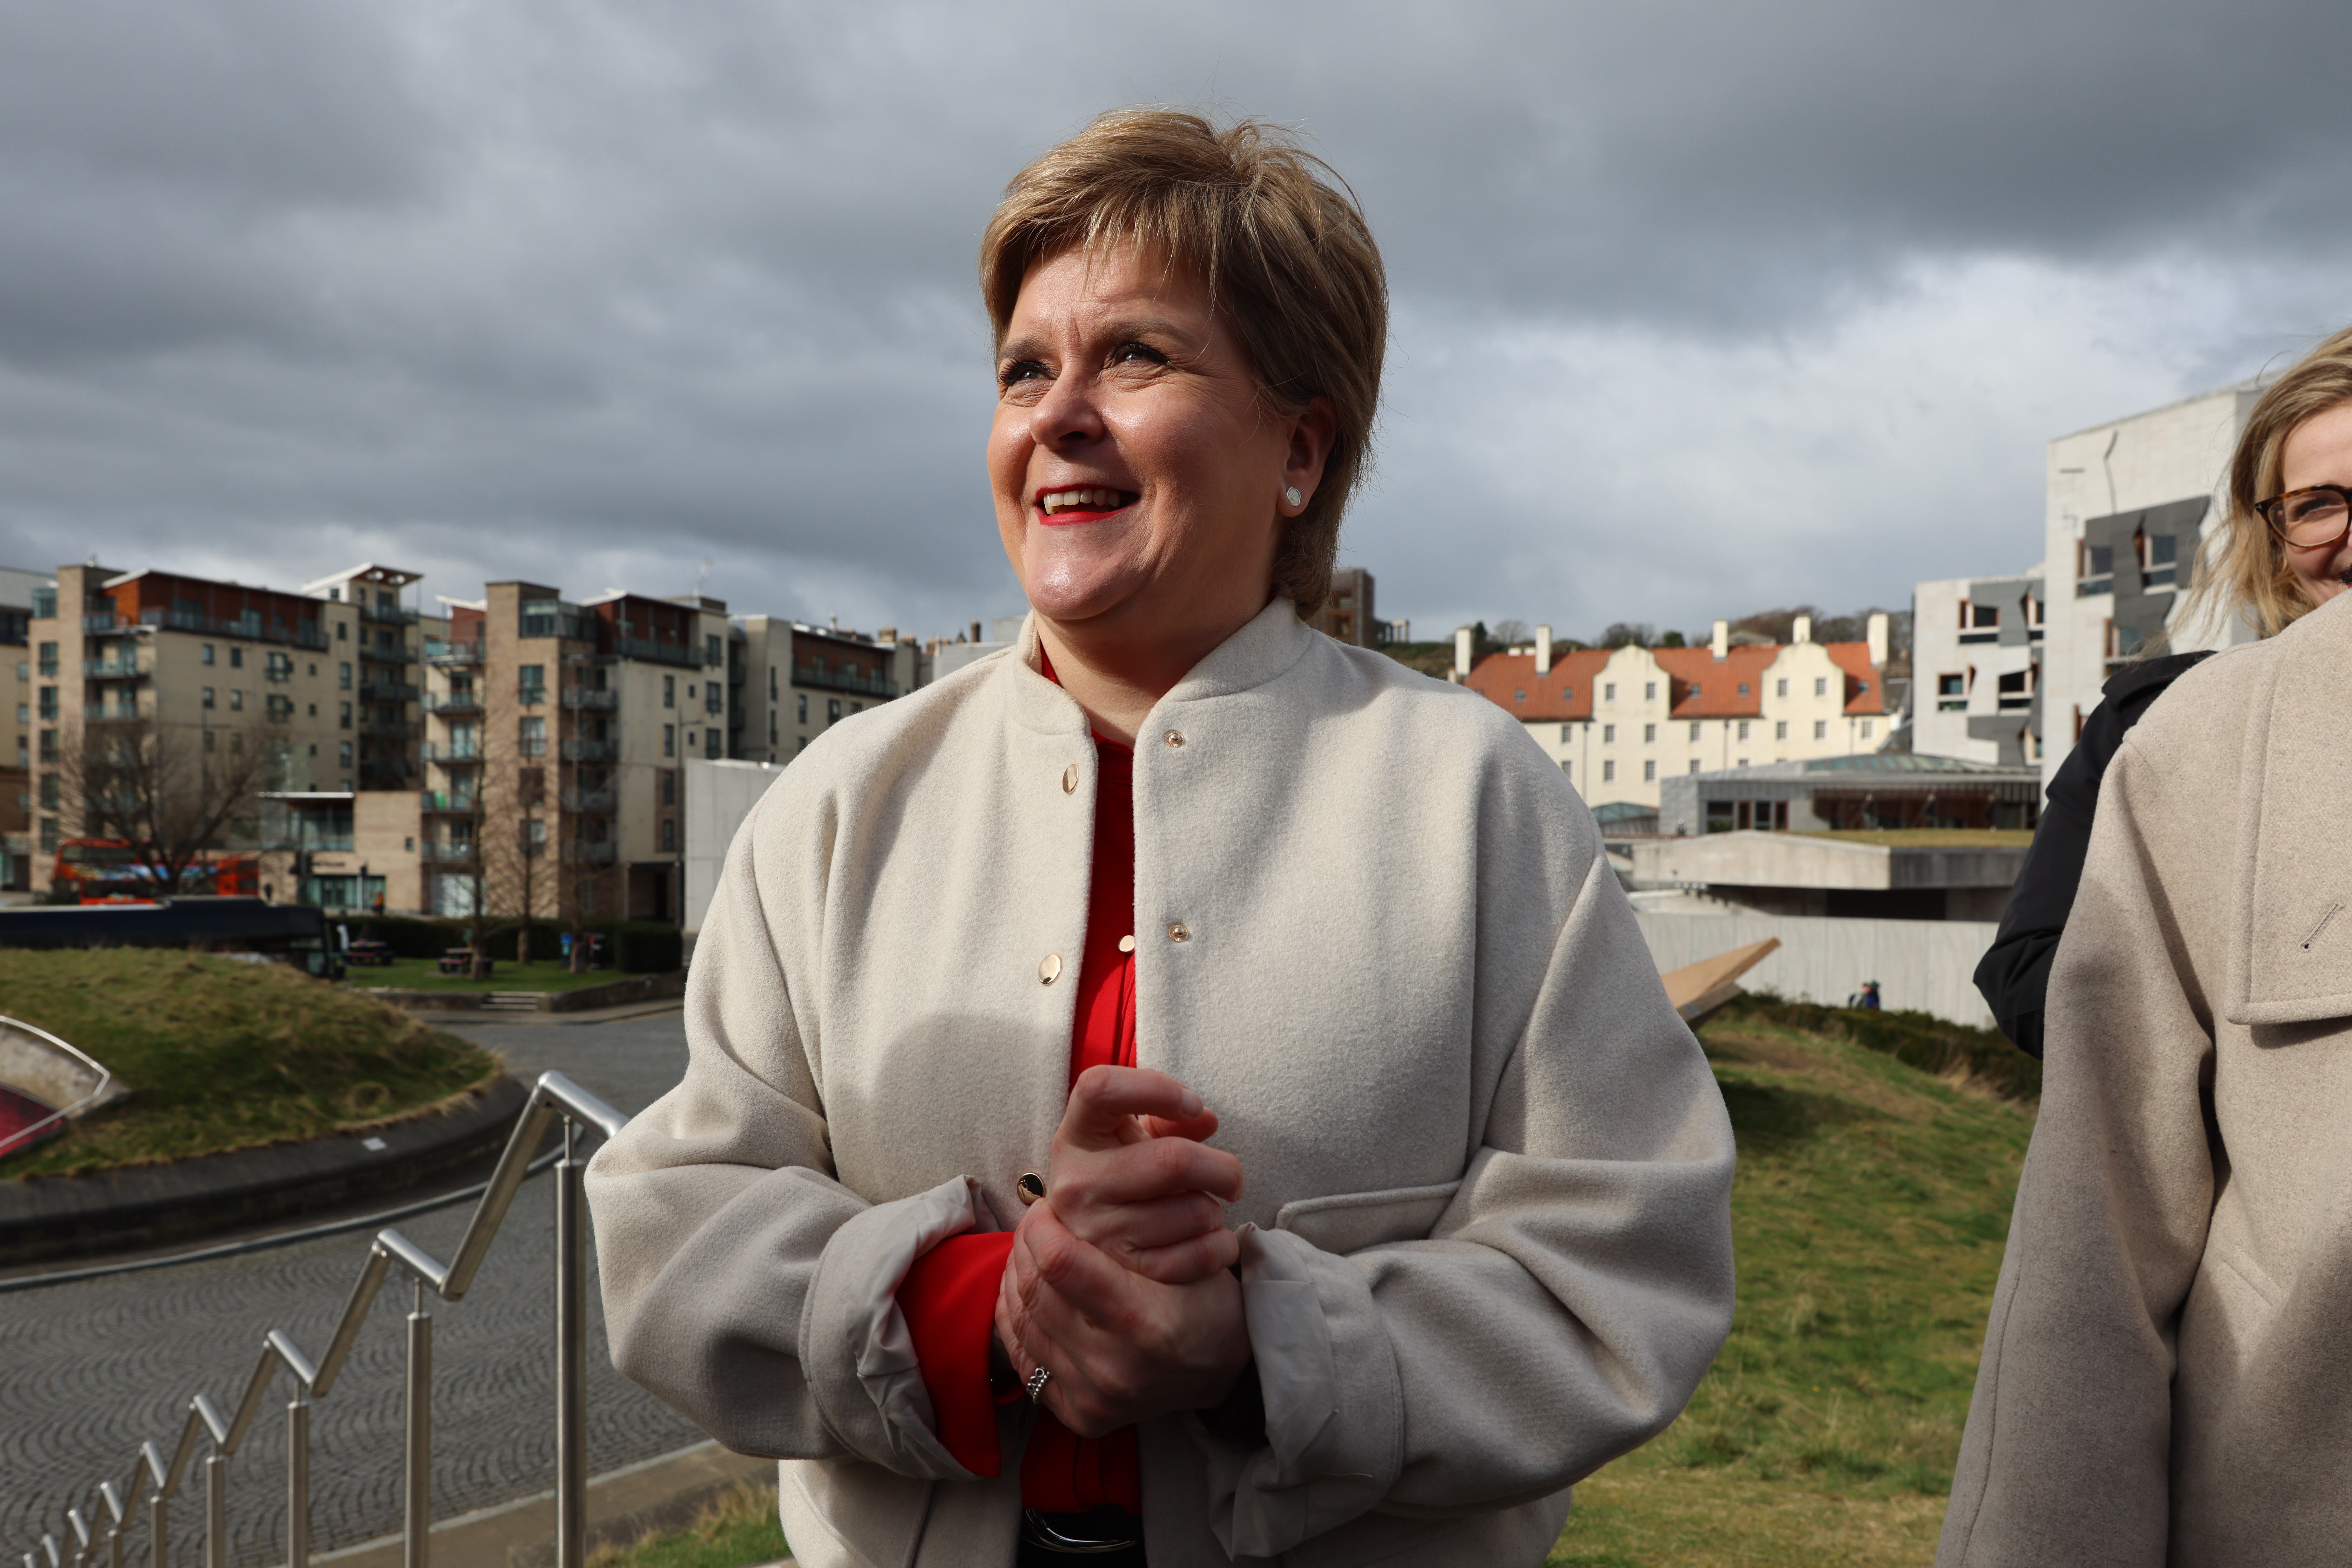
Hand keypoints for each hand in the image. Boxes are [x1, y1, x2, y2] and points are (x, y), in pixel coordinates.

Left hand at [994, 1196, 1250, 1436]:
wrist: (1223, 1368)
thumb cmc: (1206, 1299)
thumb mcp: (1189, 1253)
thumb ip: (1132, 1226)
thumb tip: (1068, 1197)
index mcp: (1144, 1324)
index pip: (1061, 1263)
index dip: (1041, 1226)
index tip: (1045, 1207)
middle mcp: (1113, 1368)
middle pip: (1035, 1291)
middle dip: (1025, 1246)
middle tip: (1034, 1223)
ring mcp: (1093, 1398)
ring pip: (1022, 1321)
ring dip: (1015, 1278)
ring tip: (1027, 1252)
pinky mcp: (1080, 1415)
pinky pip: (1024, 1358)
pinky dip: (1016, 1319)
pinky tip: (1023, 1292)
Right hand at [1042, 1065, 1240, 1284]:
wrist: (1093, 1251)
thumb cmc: (1128, 1176)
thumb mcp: (1135, 1140)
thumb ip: (1169, 1120)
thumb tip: (1205, 1120)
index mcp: (1075, 1138)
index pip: (1100, 1089)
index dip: (1157, 1088)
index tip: (1191, 1105)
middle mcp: (1077, 1184)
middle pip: (1173, 1160)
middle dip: (1222, 1167)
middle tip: (1229, 1176)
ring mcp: (1098, 1232)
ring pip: (1194, 1211)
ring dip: (1215, 1211)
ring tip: (1203, 1210)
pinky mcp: (1124, 1273)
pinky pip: (1198, 1256)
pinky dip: (1219, 1246)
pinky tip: (1209, 1238)